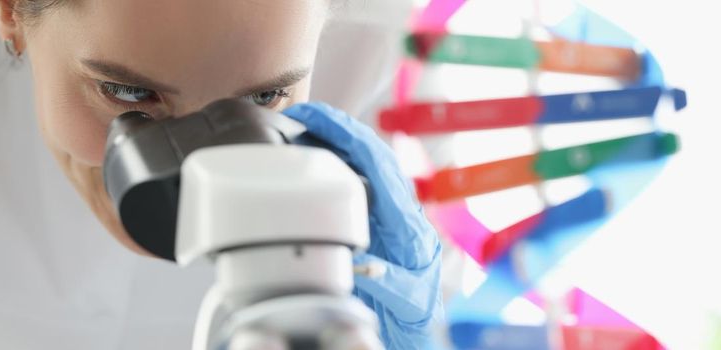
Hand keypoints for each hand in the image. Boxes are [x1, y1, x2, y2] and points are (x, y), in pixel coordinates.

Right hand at [283, 103, 441, 349]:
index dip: (346, 135)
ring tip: (304, 129)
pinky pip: (363, 179)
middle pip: (374, 152)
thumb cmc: (415, 313)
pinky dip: (340, 162)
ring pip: (370, 162)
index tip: (316, 118)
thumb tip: (364, 263)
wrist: (419, 324)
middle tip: (302, 114)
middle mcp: (404, 211)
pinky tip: (317, 159)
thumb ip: (388, 281)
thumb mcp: (406, 300)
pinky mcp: (383, 218)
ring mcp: (393, 211)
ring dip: (339, 141)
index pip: (378, 164)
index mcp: (410, 223)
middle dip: (339, 127)